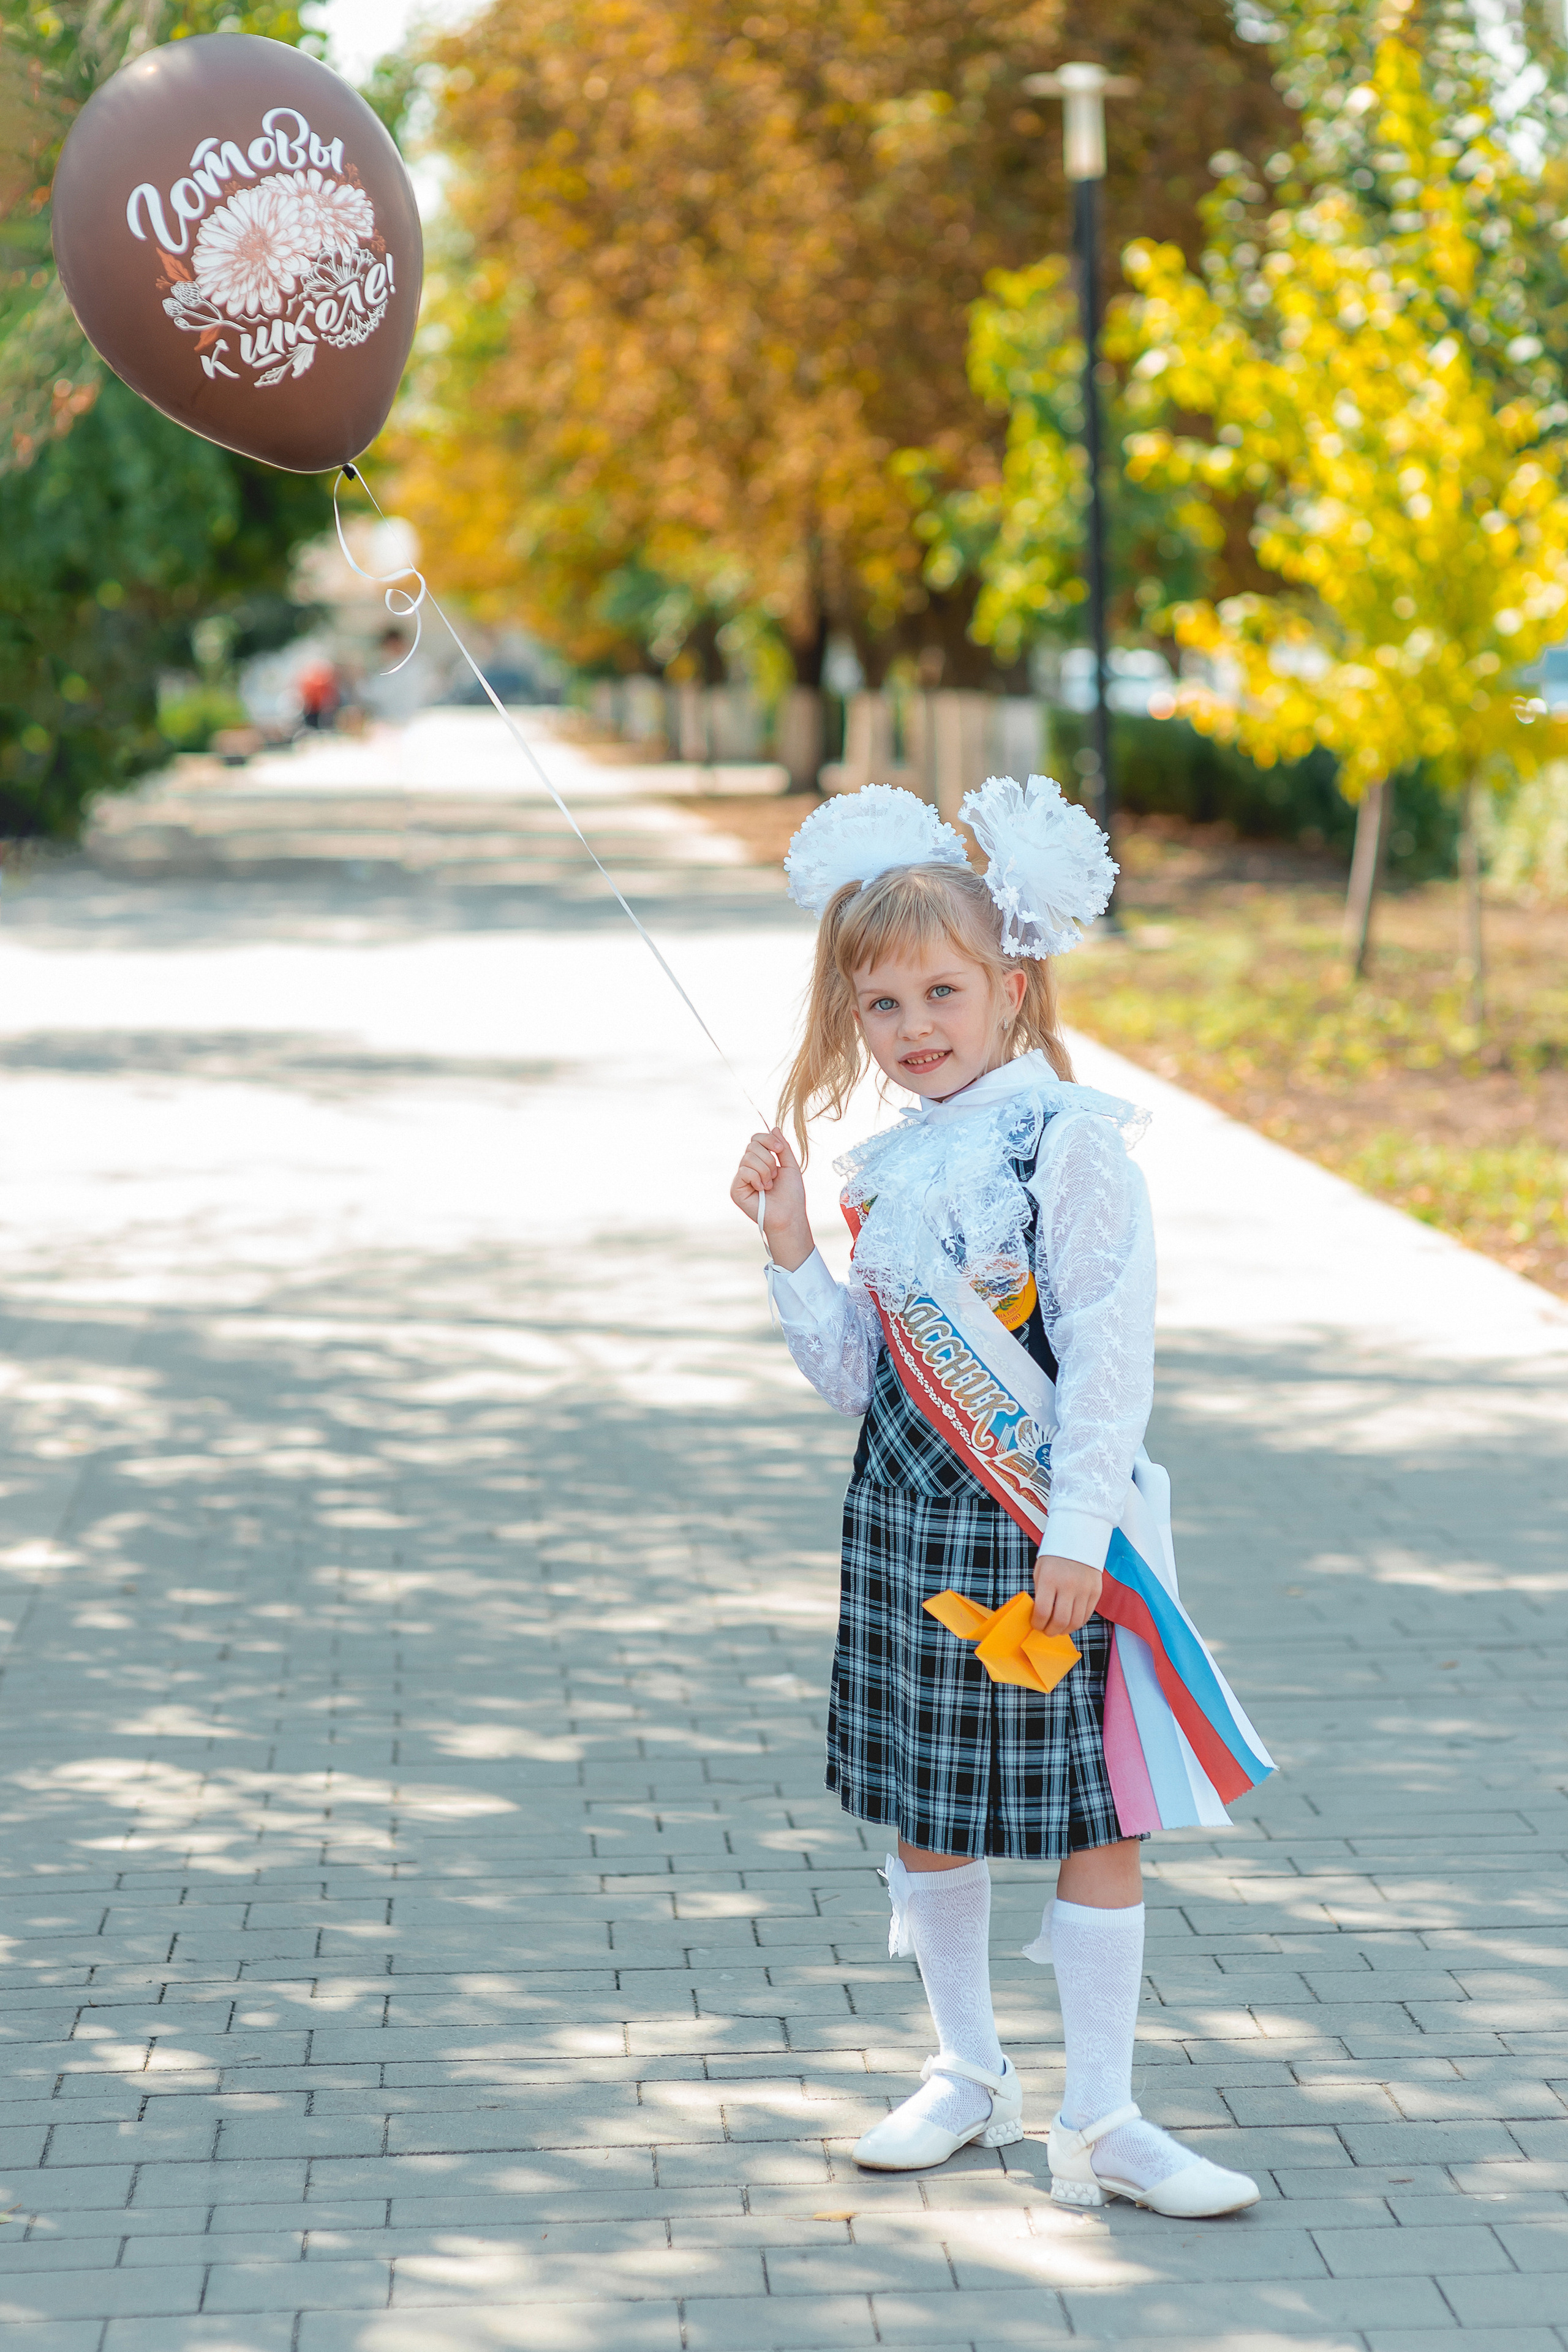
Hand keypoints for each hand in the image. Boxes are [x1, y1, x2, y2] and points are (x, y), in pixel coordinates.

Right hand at [730, 1126, 813, 1269]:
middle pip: (752, 1145)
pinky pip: (743, 1171)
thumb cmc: (791, 1194)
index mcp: (760, 1161)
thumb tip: (774, 1127)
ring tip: (770, 1185)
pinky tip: (761, 1190)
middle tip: (775, 1175)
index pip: (756, 1139)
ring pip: (748, 1157)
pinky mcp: (736, 1189)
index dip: (767, 1140)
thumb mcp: (790, 1166)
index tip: (780, 1150)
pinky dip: (757, 1179)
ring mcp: (741, 1178)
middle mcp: (748, 1168)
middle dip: (769, 1159)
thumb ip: (782, 1147)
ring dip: (765, 1171)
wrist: (789, 1214)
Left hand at [1032, 1551, 1102, 1635]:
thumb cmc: (1055, 1556)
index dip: (1037, 1624)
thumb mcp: (1040, 1571)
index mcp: (1050, 1579)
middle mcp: (1068, 1585)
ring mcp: (1084, 1589)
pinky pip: (1087, 1615)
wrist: (1079, 1538)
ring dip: (1065, 1630)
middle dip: (1051, 1631)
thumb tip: (1039, 1617)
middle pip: (1060, 1621)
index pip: (1042, 1611)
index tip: (1035, 1625)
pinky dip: (1077, 1623)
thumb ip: (1040, 1594)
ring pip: (1076, 1622)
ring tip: (1058, 1629)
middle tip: (1046, 1631)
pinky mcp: (1096, 1591)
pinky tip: (1070, 1621)